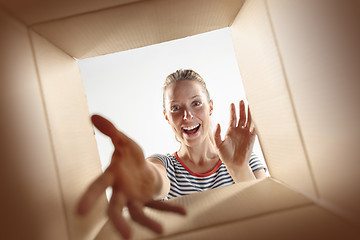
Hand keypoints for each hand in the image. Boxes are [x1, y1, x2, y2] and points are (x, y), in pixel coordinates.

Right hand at [77, 115, 184, 238]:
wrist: (140, 167)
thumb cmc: (129, 156)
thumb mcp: (122, 141)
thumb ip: (110, 130)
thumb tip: (93, 115)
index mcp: (112, 177)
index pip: (98, 186)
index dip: (90, 197)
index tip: (80, 211)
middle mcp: (121, 192)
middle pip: (116, 209)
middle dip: (119, 222)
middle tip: (125, 236)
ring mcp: (136, 198)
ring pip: (139, 213)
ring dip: (148, 222)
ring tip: (160, 230)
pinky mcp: (150, 200)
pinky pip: (161, 206)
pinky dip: (171, 209)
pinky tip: (183, 212)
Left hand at [214, 101, 255, 177]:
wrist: (234, 164)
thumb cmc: (225, 155)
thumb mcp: (218, 144)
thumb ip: (217, 134)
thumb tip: (218, 123)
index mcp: (231, 130)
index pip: (233, 118)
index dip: (232, 110)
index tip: (232, 103)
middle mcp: (239, 130)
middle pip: (241, 117)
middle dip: (242, 108)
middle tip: (242, 100)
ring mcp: (246, 133)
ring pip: (248, 120)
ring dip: (249, 112)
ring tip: (250, 104)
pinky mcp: (252, 138)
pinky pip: (254, 128)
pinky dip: (255, 121)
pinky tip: (256, 115)